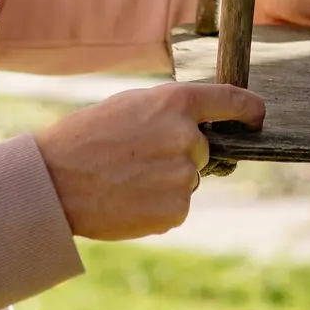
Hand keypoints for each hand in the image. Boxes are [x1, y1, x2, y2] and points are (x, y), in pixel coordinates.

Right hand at [36, 82, 264, 241]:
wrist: (53, 183)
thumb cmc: (85, 139)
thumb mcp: (128, 107)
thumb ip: (169, 113)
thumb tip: (201, 127)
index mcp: (175, 103)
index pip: (231, 100)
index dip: (248, 110)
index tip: (256, 118)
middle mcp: (186, 137)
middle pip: (202, 150)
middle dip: (178, 155)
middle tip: (135, 159)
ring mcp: (183, 176)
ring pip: (187, 180)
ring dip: (165, 183)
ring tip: (126, 180)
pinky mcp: (176, 209)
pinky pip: (177, 207)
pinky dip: (157, 207)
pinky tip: (128, 200)